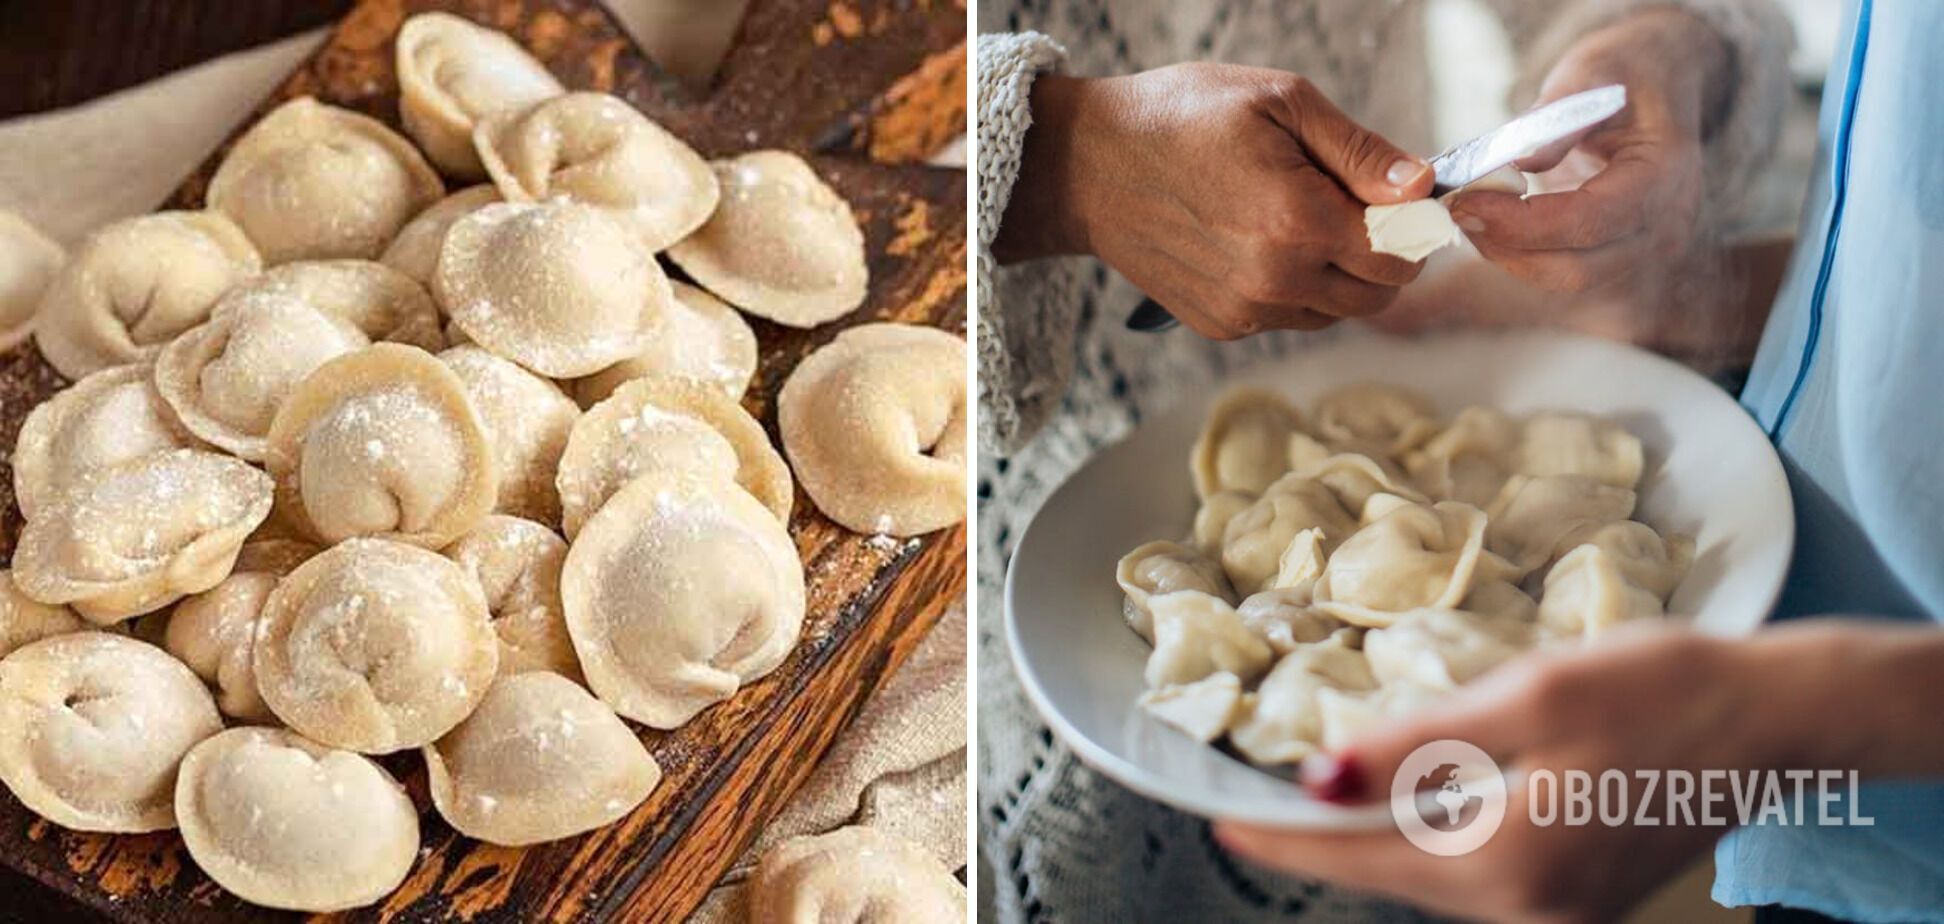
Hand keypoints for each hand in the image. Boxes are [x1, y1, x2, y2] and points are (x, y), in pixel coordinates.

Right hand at [993, 64, 1432, 339]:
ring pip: (1337, 312)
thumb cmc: (1181, 118)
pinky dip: (1295, 288)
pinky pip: (1289, 319)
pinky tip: (1261, 242)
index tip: (1402, 199)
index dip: (1414, 225)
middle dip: (1384, 255)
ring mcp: (1246, 310)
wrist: (1087, 166)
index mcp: (1299, 220)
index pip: (1401, 254)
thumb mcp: (1279, 102)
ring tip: (1301, 220)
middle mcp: (1276, 279)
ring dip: (1340, 275)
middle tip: (1358, 209)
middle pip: (1378, 296)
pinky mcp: (1221, 325)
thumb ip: (1358, 150)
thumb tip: (1422, 185)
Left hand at [1212, 623, 1943, 922]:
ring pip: (1435, 882)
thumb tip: (1319, 779)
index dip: (1285, 841)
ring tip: (1316, 804)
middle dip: (1324, 844)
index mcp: (1510, 862)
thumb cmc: (1664, 691)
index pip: (1360, 857)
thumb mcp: (1528, 698)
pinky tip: (1408, 808)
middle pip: (1393, 878)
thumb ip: (1418, 745)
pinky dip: (1433, 845)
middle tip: (1255, 808)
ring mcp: (1564, 911)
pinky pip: (1481, 878)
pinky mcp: (1585, 896)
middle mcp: (1533, 909)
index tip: (1222, 823)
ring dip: (1376, 844)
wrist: (1779, 718)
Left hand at [1448, 9, 1733, 292]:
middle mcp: (1665, 225)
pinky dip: (1521, 252)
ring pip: (1565, 277)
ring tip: (1468, 212)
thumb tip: (1513, 166)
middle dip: (1507, 246)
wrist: (1659, 81)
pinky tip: (1490, 220)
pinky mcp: (1620, 253)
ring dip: (1508, 253)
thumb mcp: (1591, 72)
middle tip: (1456, 210)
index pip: (1589, 220)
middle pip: (1576, 268)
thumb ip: (1554, 121)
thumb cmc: (1625, 70)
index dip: (1520, 222)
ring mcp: (1645, 247)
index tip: (1464, 202)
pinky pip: (1564, 268)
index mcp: (1666, 176)